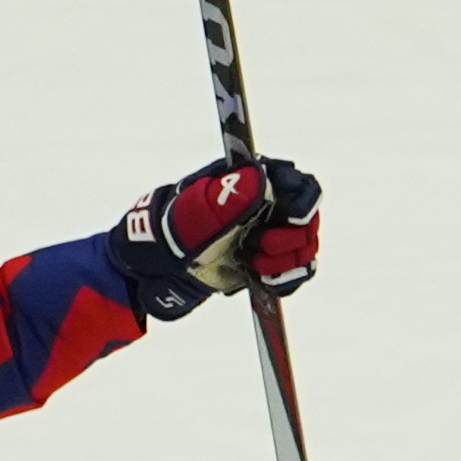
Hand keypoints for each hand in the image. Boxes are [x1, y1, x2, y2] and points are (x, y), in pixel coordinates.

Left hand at [108, 155, 320, 320]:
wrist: (152, 272)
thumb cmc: (166, 236)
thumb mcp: (191, 218)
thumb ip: (226, 200)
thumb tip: (261, 178)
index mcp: (249, 183)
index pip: (299, 184)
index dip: (303, 204)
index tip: (291, 220)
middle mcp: (264, 207)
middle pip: (308, 221)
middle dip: (288, 240)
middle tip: (256, 246)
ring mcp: (266, 236)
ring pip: (304, 250)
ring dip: (283, 264)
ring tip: (251, 264)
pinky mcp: (265, 264)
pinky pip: (295, 274)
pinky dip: (283, 282)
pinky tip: (259, 279)